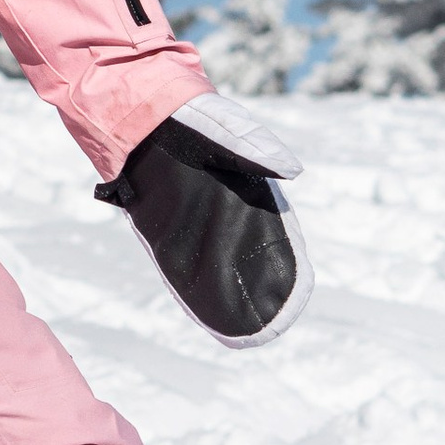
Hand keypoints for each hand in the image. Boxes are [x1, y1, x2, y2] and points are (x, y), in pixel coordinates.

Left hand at [95, 92, 310, 347]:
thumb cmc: (191, 119)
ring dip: (227, 294)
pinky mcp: (165, 231)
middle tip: (272, 323)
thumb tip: (292, 171)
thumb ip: (256, 147)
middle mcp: (227, 212)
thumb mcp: (226, 128)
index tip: (301, 288)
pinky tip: (205, 313)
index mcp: (249, 190)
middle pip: (249, 256)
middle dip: (259, 288)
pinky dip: (193, 289)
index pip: (276, 231)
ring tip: (243, 328)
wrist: (143, 116)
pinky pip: (181, 265)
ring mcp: (196, 224)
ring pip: (217, 265)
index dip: (287, 260)